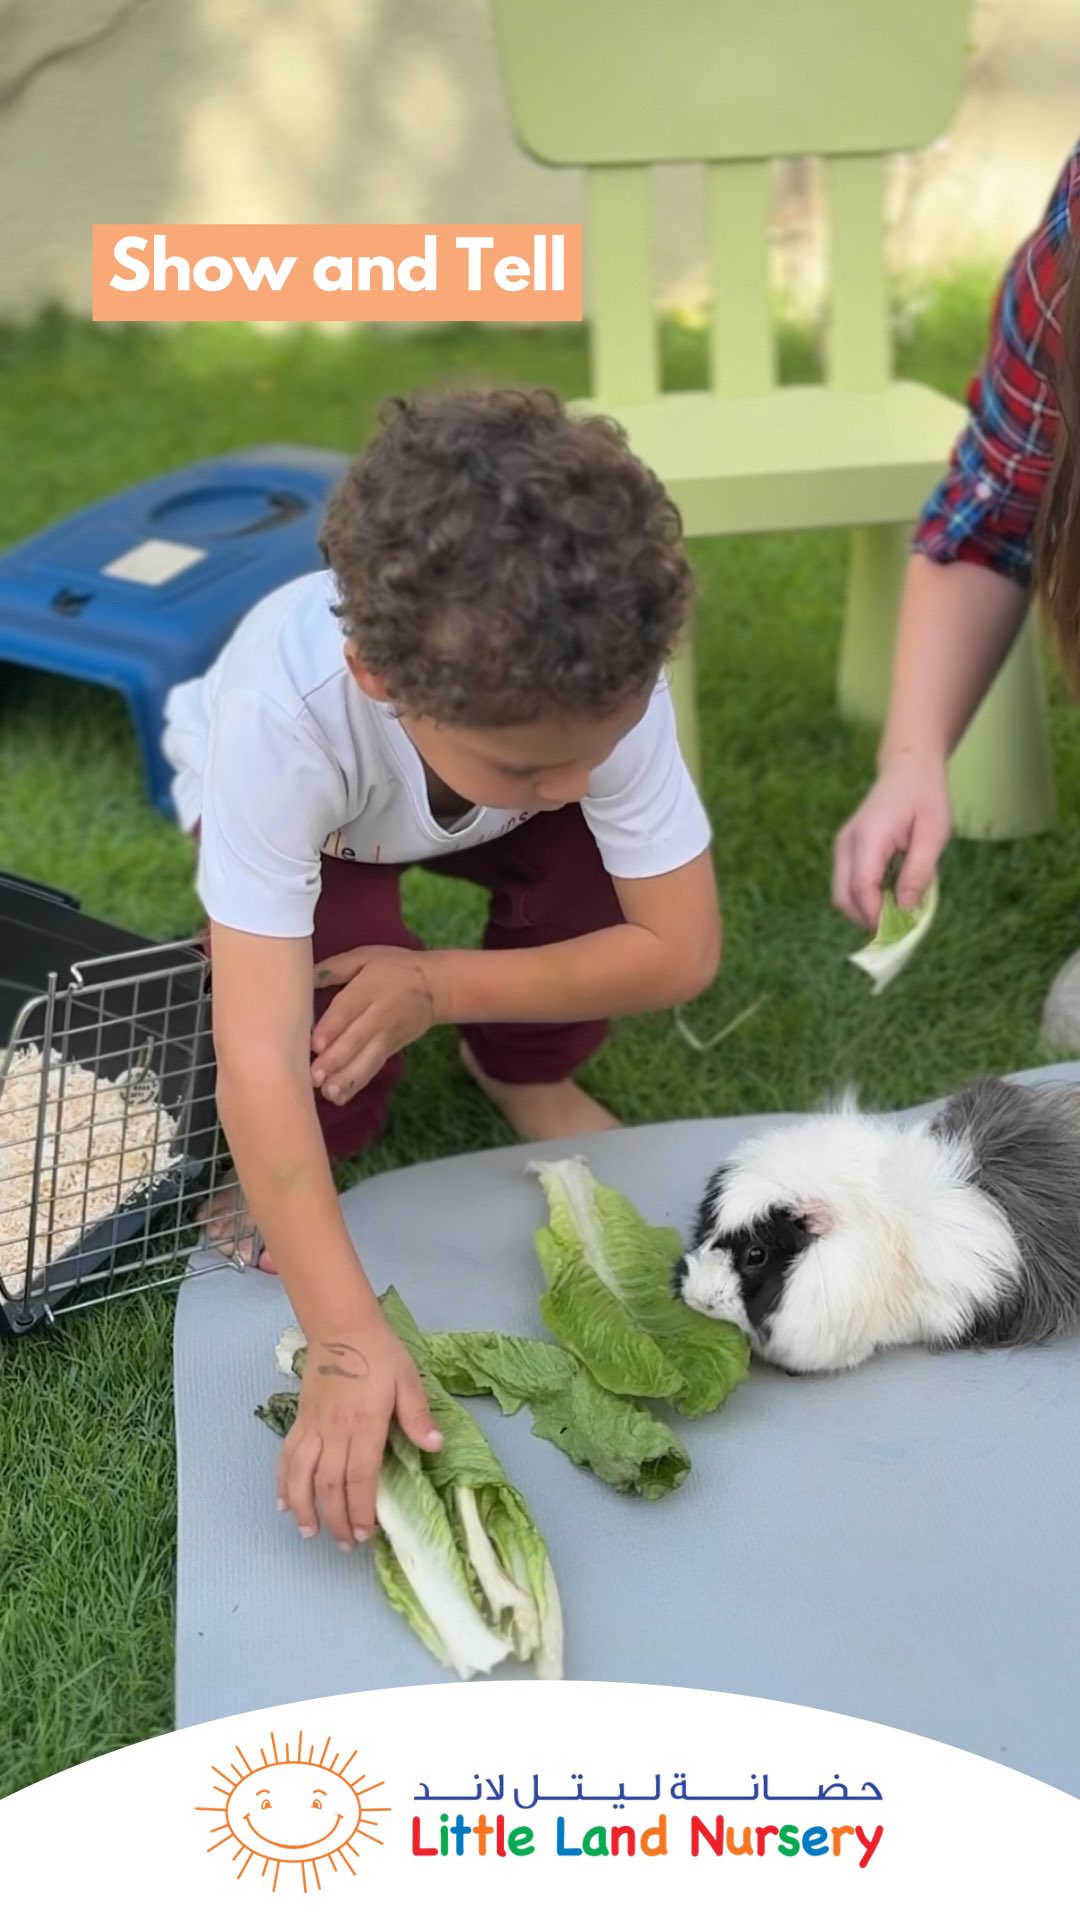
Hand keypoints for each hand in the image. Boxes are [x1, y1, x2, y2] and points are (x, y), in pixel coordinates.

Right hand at [277, 1309, 441, 1547]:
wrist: (342, 1326)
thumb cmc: (379, 1353)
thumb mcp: (408, 1379)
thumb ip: (417, 1415)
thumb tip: (434, 1446)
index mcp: (363, 1424)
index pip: (359, 1476)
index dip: (360, 1509)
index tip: (366, 1533)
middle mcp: (333, 1430)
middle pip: (329, 1484)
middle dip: (336, 1519)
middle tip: (346, 1545)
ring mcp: (312, 1426)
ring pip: (301, 1475)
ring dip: (304, 1507)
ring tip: (310, 1532)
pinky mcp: (300, 1420)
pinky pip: (287, 1456)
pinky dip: (283, 1482)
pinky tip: (284, 1503)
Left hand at [311, 946, 437, 1101]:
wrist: (436, 986)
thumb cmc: (393, 967)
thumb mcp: (365, 957)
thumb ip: (334, 968)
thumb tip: (302, 980)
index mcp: (369, 988)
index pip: (349, 1009)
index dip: (332, 1027)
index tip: (315, 1044)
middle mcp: (379, 1015)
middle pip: (356, 1039)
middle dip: (335, 1060)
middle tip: (314, 1077)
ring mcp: (386, 1037)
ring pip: (366, 1060)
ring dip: (346, 1078)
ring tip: (328, 1093)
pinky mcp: (389, 1052)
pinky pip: (372, 1069)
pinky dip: (357, 1084)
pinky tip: (340, 1098)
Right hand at [832, 752, 950, 929]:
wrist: (907, 769)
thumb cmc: (926, 799)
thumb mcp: (934, 834)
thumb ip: (919, 872)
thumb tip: (905, 910)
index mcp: (869, 838)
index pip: (862, 890)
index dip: (877, 917)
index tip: (901, 932)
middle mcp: (846, 844)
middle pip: (843, 898)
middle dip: (868, 920)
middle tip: (900, 929)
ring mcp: (842, 848)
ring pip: (842, 895)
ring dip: (866, 911)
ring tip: (898, 912)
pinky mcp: (845, 851)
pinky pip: (848, 885)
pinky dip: (865, 899)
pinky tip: (891, 897)